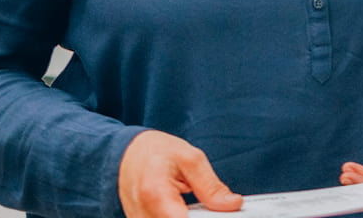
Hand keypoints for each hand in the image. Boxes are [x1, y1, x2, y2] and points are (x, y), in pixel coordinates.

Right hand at [118, 129, 241, 217]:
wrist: (130, 153)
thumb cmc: (157, 151)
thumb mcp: (190, 158)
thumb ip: (211, 186)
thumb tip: (233, 204)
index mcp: (155, 193)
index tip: (221, 213)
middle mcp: (142, 213)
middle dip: (198, 217)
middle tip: (210, 208)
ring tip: (193, 207)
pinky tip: (182, 211)